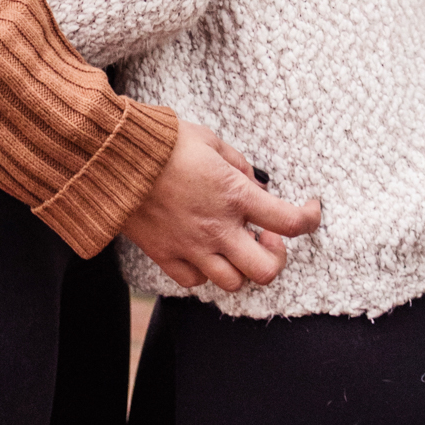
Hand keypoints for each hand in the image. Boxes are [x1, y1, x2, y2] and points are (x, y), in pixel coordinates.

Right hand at [121, 119, 321, 293]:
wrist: (114, 157)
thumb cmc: (162, 142)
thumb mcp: (211, 140)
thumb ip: (238, 165)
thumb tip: (254, 184)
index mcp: (234, 195)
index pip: (290, 222)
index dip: (310, 219)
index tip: (310, 210)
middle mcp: (217, 229)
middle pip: (266, 271)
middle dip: (275, 257)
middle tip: (265, 236)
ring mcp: (191, 247)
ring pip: (233, 283)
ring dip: (240, 266)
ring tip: (233, 244)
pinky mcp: (165, 255)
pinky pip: (195, 282)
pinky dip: (205, 272)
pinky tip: (203, 250)